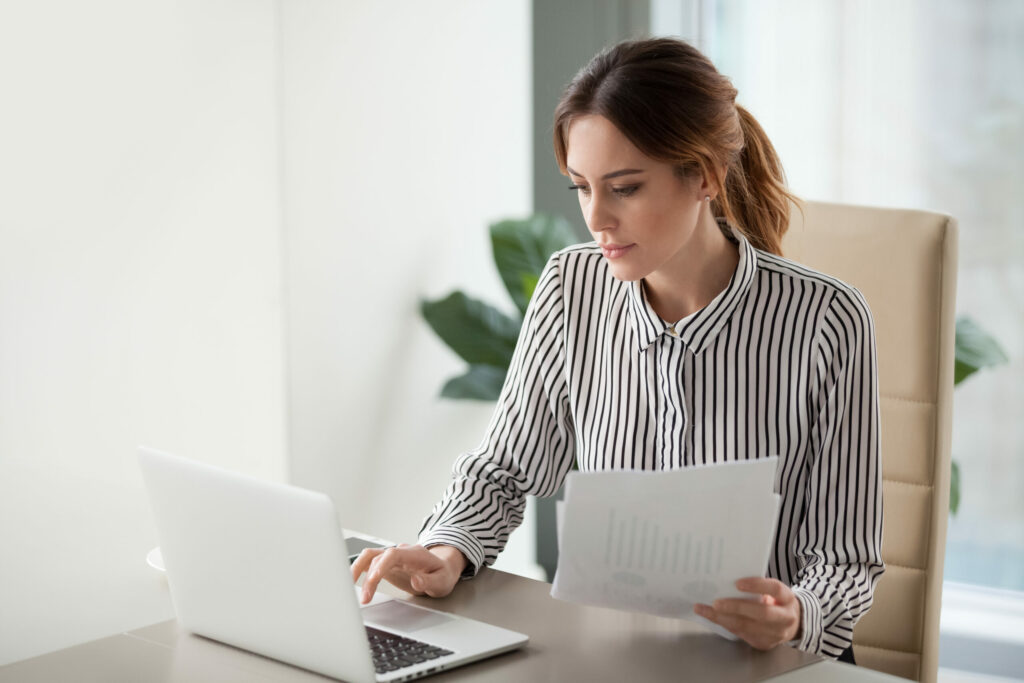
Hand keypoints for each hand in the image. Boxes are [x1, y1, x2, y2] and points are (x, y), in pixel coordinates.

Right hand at [351, 543, 466, 604]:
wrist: (441, 568)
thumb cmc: (442, 574)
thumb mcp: (442, 581)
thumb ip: (429, 581)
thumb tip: (416, 580)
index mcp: (415, 554)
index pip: (393, 554)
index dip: (381, 565)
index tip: (374, 579)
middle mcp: (400, 552)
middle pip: (377, 557)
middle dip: (368, 578)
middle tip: (365, 598)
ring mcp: (391, 557)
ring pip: (369, 557)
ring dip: (358, 571)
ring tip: (350, 590)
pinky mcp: (385, 564)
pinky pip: (368, 562)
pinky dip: (357, 570)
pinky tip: (350, 581)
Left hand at [694, 577, 801, 650]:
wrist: (793, 624)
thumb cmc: (777, 601)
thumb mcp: (774, 591)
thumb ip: (758, 586)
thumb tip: (727, 577)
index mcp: (788, 598)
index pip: (775, 589)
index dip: (757, 585)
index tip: (737, 583)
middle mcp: (785, 618)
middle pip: (761, 613)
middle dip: (736, 607)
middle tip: (716, 602)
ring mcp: (776, 634)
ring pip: (747, 627)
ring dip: (722, 618)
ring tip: (703, 609)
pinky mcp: (764, 644)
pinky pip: (741, 634)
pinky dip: (725, 624)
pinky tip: (712, 617)